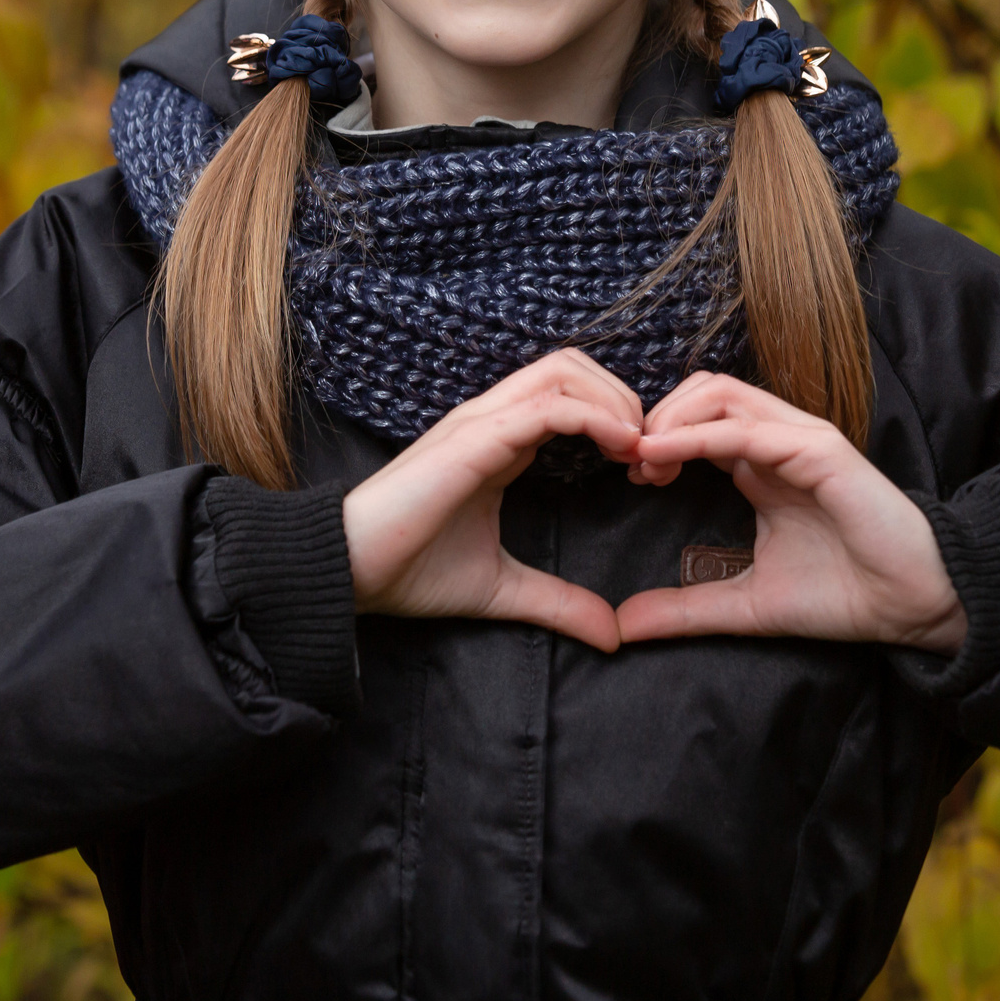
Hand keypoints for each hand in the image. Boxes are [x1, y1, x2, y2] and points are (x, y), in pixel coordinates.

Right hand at [341, 349, 641, 650]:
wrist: (347, 573)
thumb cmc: (408, 571)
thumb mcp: (502, 589)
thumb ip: (558, 603)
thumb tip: (612, 634)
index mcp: (498, 441)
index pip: (568, 393)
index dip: (616, 417)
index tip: (645, 468)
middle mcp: (490, 419)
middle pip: (572, 366)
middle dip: (623, 396)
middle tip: (651, 450)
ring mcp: (480, 422)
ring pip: (563, 371)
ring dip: (615, 400)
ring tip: (640, 447)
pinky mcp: (473, 439)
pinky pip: (546, 406)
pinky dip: (593, 415)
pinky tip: (622, 446)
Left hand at [615, 373, 966, 653]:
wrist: (912, 607)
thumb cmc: (844, 597)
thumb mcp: (746, 604)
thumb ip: (686, 608)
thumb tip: (623, 624)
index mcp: (762, 464)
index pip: (698, 421)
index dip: (656, 439)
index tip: (630, 476)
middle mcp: (779, 441)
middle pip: (702, 392)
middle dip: (657, 418)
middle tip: (629, 462)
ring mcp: (801, 439)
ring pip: (721, 393)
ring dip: (671, 418)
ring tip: (642, 456)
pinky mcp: (820, 449)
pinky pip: (748, 428)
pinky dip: (699, 435)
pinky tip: (662, 454)